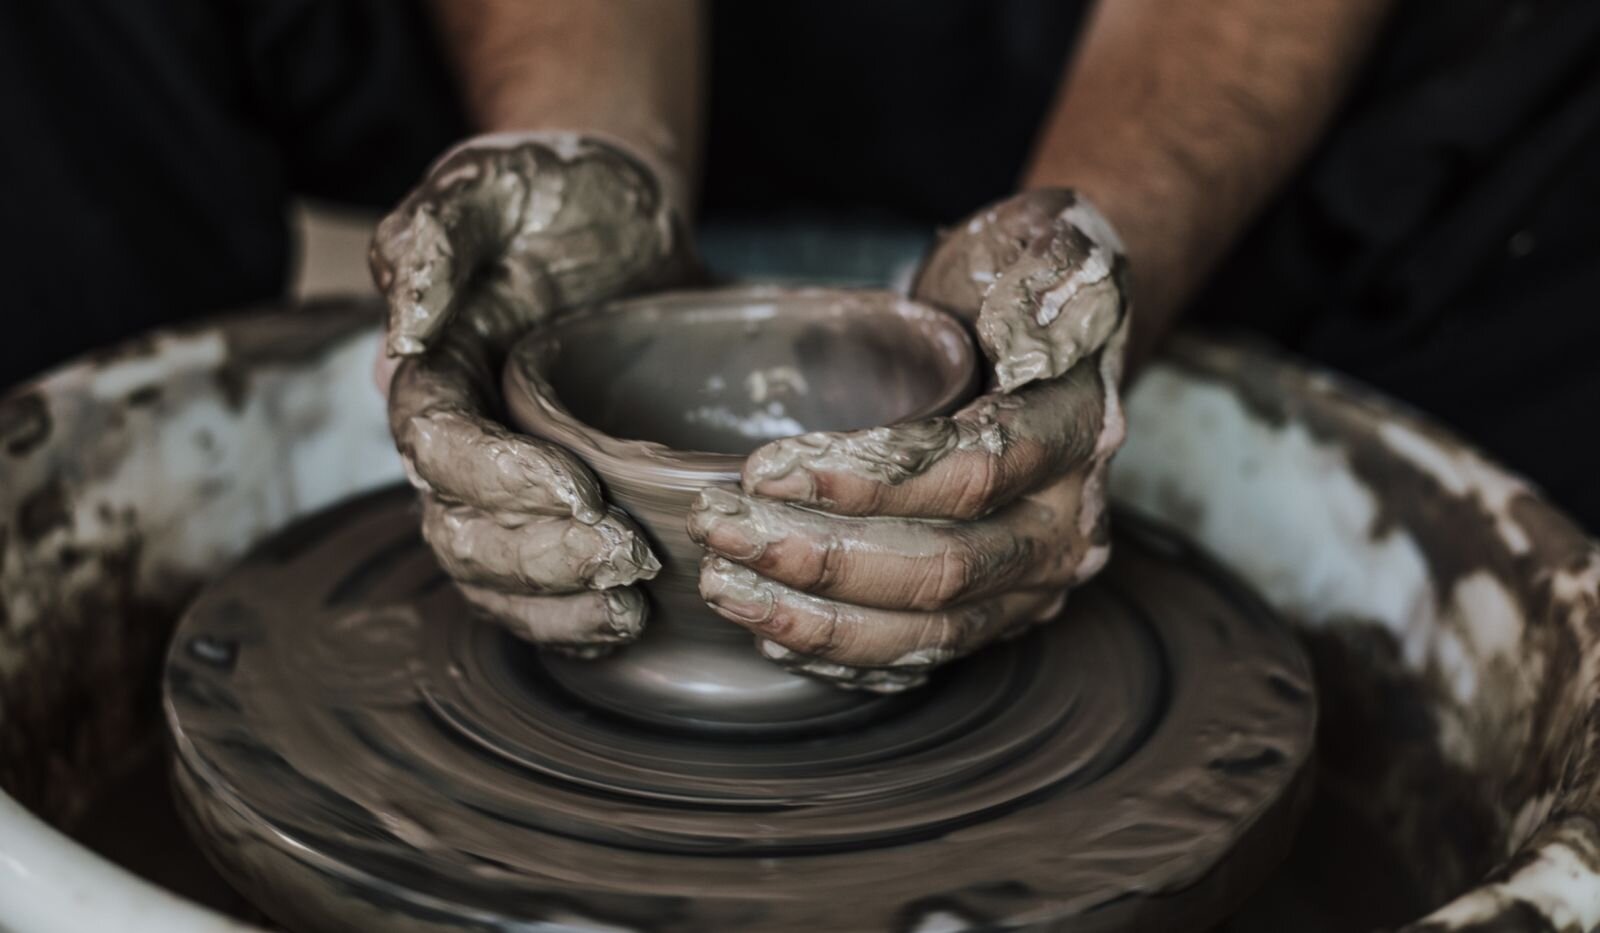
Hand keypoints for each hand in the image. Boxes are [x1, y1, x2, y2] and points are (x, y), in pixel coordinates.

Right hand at [373, 133, 694, 652]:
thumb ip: (430, 240)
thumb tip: (399, 333)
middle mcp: (459, 438)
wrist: (623, 212)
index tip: (579, 491)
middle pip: (462, 530)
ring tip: (628, 607)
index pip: (436, 449)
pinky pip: (541, 588)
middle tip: (625, 556)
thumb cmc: (553, 191)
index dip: (496, 481)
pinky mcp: (560, 504)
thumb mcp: (490, 182)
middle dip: (537, 557)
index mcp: (432, 371)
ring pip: (494, 575)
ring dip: (554, 603)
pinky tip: (625, 625)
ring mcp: (507, 481)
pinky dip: (572, 620)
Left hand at [688, 190, 1128, 689]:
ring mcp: (1033, 579)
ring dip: (818, 617)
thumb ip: (1055, 272)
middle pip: (946, 566)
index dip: (869, 478)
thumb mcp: (1050, 241)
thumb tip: (1036, 324)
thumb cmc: (1021, 279)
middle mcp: (1068, 521)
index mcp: (1079, 430)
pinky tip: (771, 633)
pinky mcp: (996, 611)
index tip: (767, 467)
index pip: (974, 470)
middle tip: (721, 529)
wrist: (1038, 332)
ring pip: (931, 626)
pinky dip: (845, 654)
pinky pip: (923, 655)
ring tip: (725, 586)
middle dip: (822, 556)